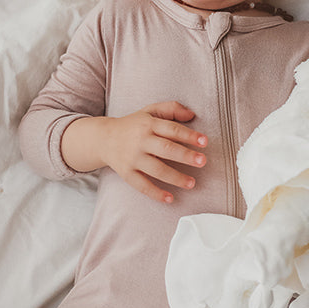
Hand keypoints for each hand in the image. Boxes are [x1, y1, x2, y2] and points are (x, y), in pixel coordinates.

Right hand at [63, 102, 207, 203]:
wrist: (103, 138)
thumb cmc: (133, 124)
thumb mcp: (150, 110)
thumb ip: (171, 108)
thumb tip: (192, 115)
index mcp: (149, 124)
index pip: (172, 129)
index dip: (189, 135)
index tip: (204, 141)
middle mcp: (141, 140)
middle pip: (166, 149)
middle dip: (185, 156)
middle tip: (203, 161)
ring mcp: (133, 158)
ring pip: (156, 169)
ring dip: (175, 177)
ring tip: (192, 183)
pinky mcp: (126, 173)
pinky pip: (142, 185)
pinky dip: (155, 193)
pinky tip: (170, 198)